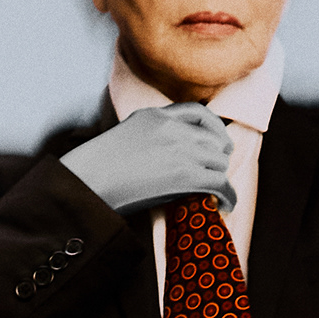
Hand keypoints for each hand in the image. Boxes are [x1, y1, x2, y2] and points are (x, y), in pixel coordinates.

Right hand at [60, 104, 236, 216]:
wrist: (90, 180)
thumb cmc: (101, 166)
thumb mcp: (128, 133)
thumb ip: (153, 133)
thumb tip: (174, 153)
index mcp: (157, 115)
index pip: (198, 113)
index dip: (215, 128)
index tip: (219, 142)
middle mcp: (173, 128)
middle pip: (214, 139)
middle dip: (219, 157)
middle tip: (218, 173)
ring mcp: (180, 150)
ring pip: (219, 161)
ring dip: (221, 178)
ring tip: (218, 192)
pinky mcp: (184, 175)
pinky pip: (219, 183)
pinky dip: (228, 196)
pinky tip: (226, 205)